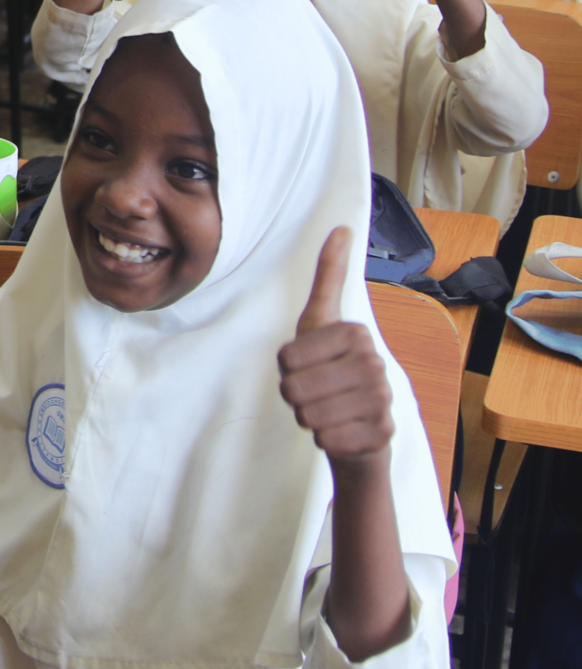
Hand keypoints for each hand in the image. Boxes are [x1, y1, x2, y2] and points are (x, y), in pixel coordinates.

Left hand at [278, 227, 394, 465]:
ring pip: (307, 415)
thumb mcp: (321, 322)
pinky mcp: (381, 434)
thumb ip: (329, 277)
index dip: (287, 369)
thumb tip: (340, 228)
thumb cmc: (332, 370)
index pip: (286, 358)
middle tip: (317, 394)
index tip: (308, 366)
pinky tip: (342, 430)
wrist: (363, 428)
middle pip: (293, 389)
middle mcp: (373, 362)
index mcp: (355, 332)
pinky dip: (325, 440)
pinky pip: (325, 439)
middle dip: (295, 397)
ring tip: (329, 410)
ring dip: (309, 418)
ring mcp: (381, 399)